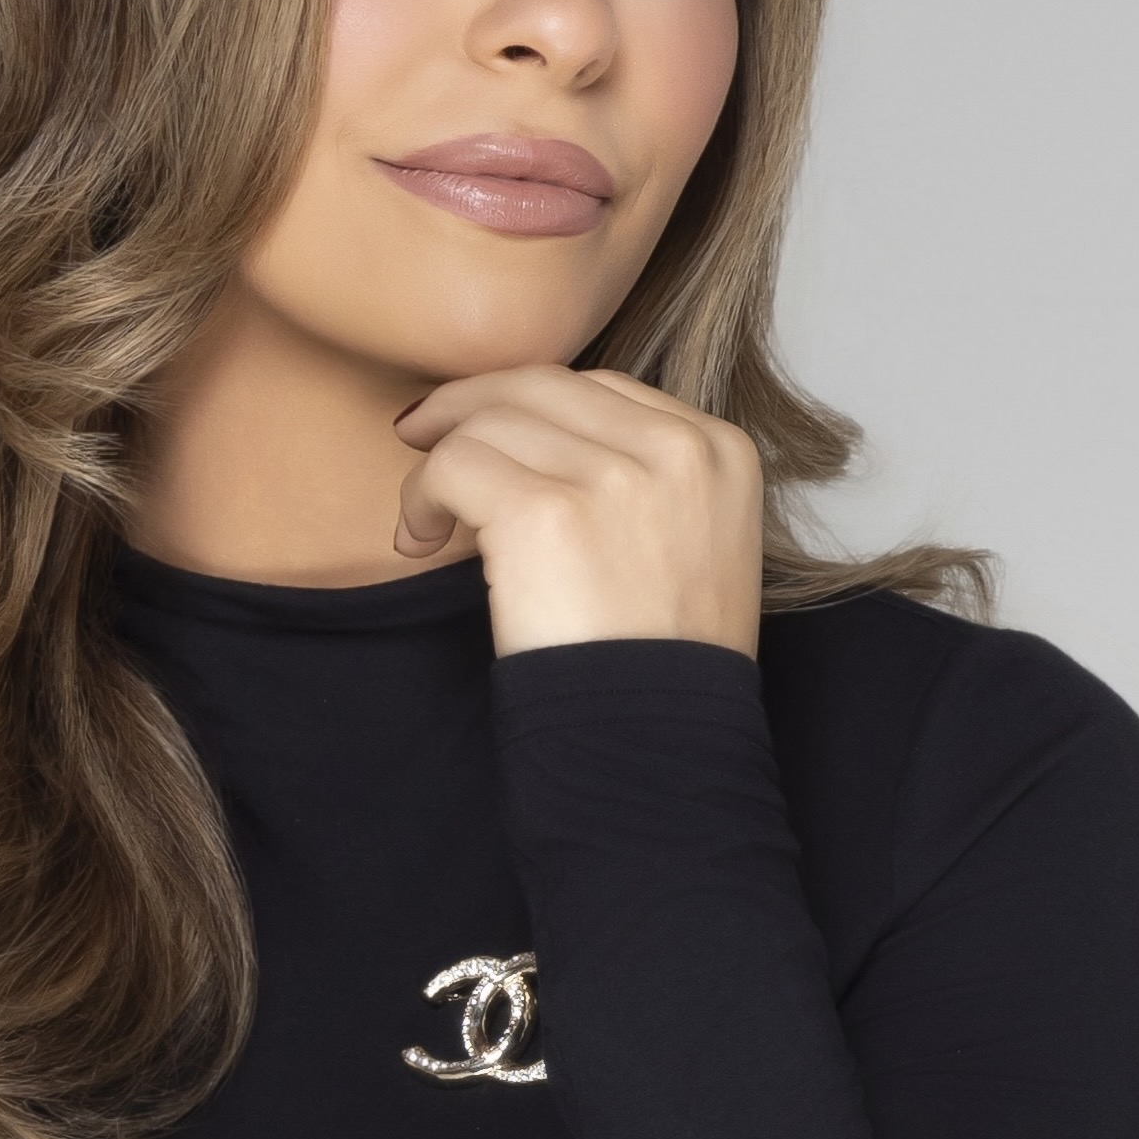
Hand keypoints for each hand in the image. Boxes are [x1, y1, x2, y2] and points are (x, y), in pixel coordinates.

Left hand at [390, 364, 764, 655]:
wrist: (658, 753)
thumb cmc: (662, 676)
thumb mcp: (694, 553)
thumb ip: (646, 484)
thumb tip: (544, 444)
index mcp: (721, 452)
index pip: (602, 391)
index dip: (528, 406)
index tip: (486, 432)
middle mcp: (676, 450)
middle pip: (542, 386)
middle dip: (469, 406)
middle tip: (419, 436)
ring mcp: (614, 477)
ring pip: (489, 422)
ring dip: (438, 467)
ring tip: (425, 527)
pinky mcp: (546, 513)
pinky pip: (453, 465)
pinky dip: (420, 498)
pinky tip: (418, 541)